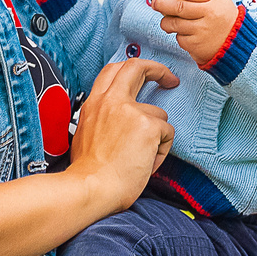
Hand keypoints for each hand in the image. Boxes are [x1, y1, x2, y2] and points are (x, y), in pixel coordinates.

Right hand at [68, 58, 177, 209]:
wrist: (91, 188)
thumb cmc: (89, 172)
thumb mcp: (86, 134)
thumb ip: (102, 119)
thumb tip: (116, 122)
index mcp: (95, 104)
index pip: (113, 71)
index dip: (132, 68)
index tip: (144, 73)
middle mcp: (111, 101)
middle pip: (136, 67)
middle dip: (158, 69)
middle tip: (169, 79)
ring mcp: (131, 111)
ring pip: (159, 114)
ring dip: (157, 135)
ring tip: (143, 157)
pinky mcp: (148, 126)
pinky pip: (167, 134)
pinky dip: (162, 150)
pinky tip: (147, 163)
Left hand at [154, 0, 242, 66]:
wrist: (236, 44)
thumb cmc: (224, 18)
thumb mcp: (220, 0)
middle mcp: (209, 14)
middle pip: (179, 7)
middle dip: (162, 4)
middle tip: (154, 2)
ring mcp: (202, 31)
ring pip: (174, 24)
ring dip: (165, 22)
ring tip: (165, 20)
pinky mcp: (197, 45)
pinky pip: (179, 38)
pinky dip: (178, 35)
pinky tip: (184, 33)